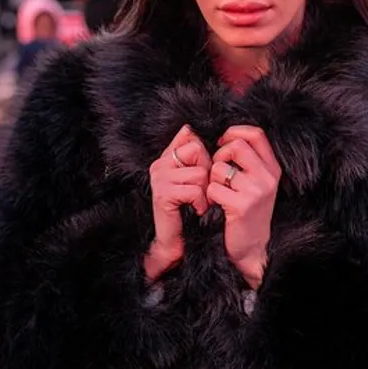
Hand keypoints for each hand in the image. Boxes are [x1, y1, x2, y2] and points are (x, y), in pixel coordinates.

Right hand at [145, 125, 211, 281]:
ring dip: (206, 192)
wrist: (174, 240)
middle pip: (198, 150)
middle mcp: (160, 164)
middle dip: (208, 172)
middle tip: (202, 191)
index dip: (205, 154)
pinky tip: (196, 210)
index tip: (204, 172)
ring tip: (199, 203)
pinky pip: (195, 190)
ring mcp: (159, 178)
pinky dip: (201, 203)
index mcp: (166, 156)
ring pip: (200, 172)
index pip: (191, 136)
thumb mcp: (192, 179)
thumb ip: (193, 155)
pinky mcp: (163, 194)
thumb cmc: (188, 209)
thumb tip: (194, 128)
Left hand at [208, 126, 280, 289]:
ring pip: (220, 167)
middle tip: (216, 170)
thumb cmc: (249, 211)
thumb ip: (249, 160)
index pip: (256, 133)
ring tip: (218, 191)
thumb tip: (225, 136)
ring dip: (212, 178)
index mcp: (273, 168)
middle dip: (219, 154)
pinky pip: (214, 187)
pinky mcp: (241, 205)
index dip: (234, 132)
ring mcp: (256, 191)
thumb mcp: (257, 183)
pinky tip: (217, 204)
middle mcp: (268, 177)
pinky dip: (210, 195)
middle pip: (236, 145)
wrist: (252, 247)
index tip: (222, 143)